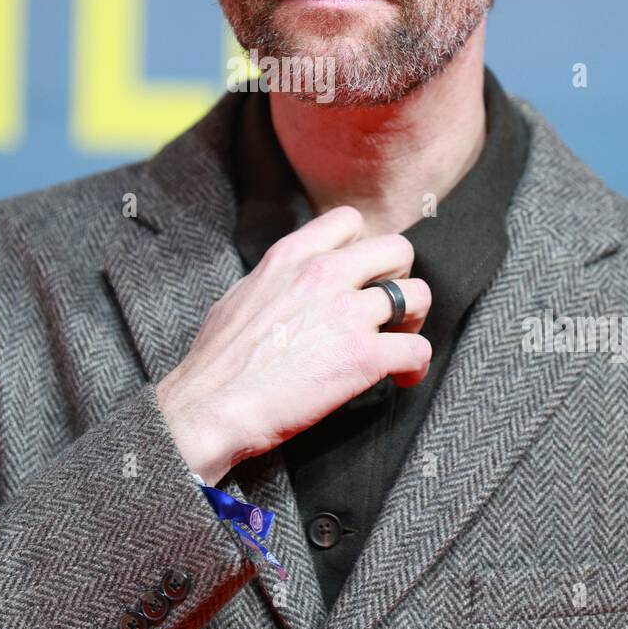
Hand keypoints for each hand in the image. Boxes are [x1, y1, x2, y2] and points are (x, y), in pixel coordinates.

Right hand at [156, 205, 430, 484]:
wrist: (209, 408)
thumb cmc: (216, 363)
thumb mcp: (242, 295)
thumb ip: (277, 279)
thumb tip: (291, 285)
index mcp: (292, 256)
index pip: (349, 221)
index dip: (363, 247)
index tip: (362, 274)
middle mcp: (324, 274)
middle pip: (397, 250)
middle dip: (400, 277)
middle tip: (389, 309)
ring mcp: (347, 313)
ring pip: (418, 295)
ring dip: (414, 320)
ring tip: (399, 342)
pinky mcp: (363, 356)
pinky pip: (417, 349)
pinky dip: (416, 365)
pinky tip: (401, 378)